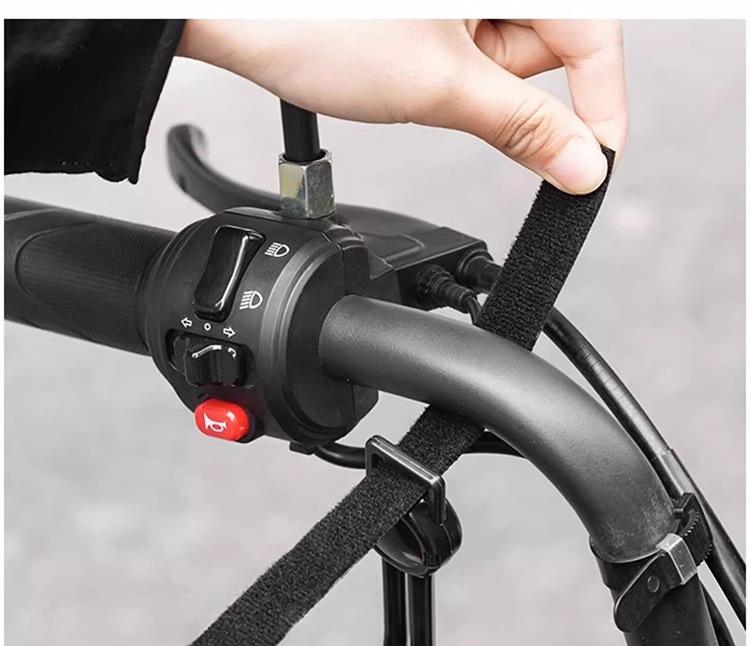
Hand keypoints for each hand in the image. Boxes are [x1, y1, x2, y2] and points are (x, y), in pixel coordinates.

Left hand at [178, 19, 626, 193]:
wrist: (234, 7)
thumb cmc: (321, 22)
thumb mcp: (439, 87)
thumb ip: (524, 128)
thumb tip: (581, 166)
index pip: (595, 34)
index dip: (600, 107)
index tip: (592, 165)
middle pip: (554, 39)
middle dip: (510, 84)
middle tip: (454, 91)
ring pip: (509, 45)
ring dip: (476, 78)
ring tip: (412, 69)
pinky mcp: (438, 6)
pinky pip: (474, 41)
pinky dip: (453, 68)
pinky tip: (408, 62)